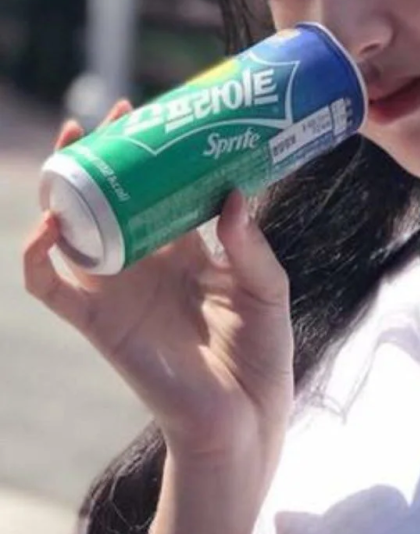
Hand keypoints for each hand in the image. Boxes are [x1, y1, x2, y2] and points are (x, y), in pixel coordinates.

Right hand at [23, 101, 294, 489]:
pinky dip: (38, 257)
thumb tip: (230, 195)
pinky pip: (52, 288)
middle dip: (100, 157)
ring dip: (61, 191)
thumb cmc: (260, 357)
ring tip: (69, 154)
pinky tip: (46, 228)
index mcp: (186, 250)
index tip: (146, 113)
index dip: (146, 153)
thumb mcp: (267, 290)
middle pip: (108, 198)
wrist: (241, 420)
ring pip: (72, 230)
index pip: (155, 189)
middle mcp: (146, 264)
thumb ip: (250, 245)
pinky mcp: (98, 323)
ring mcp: (118, 291)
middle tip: (107, 118)